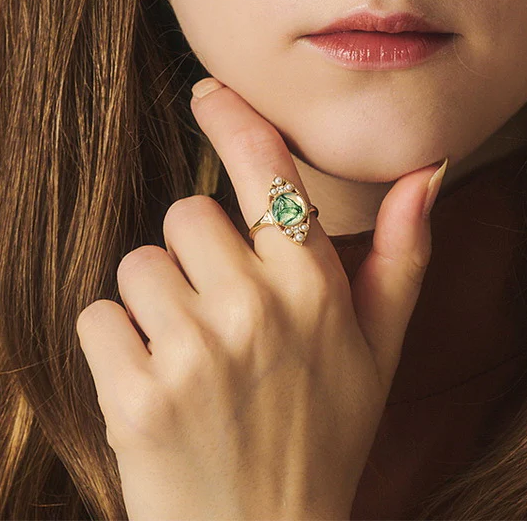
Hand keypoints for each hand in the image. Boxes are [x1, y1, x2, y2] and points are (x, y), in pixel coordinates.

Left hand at [76, 77, 447, 520]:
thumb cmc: (324, 436)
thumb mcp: (381, 350)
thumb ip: (404, 254)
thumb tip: (428, 170)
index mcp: (315, 286)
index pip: (266, 169)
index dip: (234, 118)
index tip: (206, 90)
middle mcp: (256, 307)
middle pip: (185, 211)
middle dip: (194, 253)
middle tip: (220, 312)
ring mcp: (194, 351)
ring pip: (137, 263)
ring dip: (154, 301)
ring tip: (190, 356)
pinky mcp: (135, 395)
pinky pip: (98, 318)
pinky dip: (115, 345)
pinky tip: (154, 387)